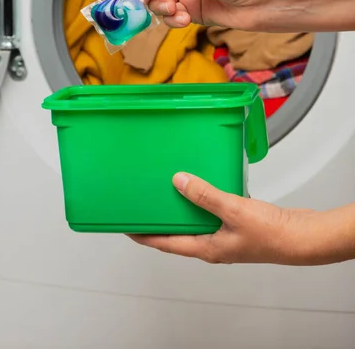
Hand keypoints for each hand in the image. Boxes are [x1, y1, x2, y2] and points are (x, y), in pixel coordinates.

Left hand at [129, 173, 330, 265]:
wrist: (302, 237)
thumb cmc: (270, 233)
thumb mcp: (232, 210)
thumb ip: (204, 195)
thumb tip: (178, 182)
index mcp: (206, 248)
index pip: (165, 244)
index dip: (144, 236)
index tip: (126, 226)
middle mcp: (212, 245)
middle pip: (178, 233)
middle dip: (161, 220)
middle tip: (145, 203)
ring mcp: (226, 236)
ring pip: (196, 221)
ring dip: (183, 207)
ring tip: (171, 189)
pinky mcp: (238, 226)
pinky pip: (213, 212)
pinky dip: (205, 199)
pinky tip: (205, 183)